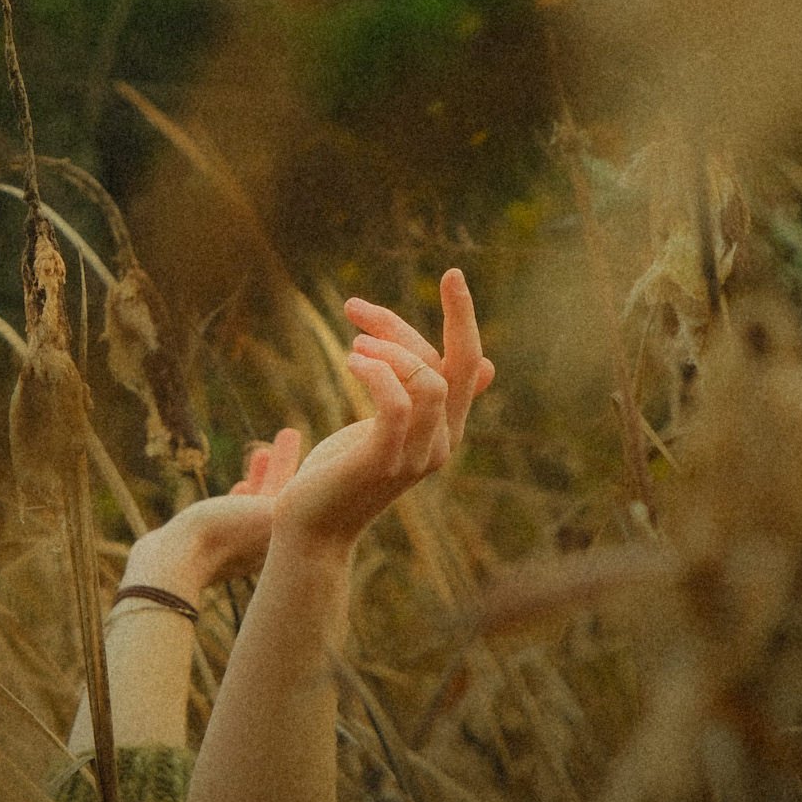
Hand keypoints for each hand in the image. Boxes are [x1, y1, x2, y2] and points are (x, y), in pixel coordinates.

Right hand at [119, 429, 303, 603]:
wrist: (176, 562)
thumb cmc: (223, 535)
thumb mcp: (266, 512)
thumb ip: (290, 494)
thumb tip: (317, 478)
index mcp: (281, 538)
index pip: (297, 493)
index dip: (299, 464)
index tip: (299, 437)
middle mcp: (265, 545)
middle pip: (279, 495)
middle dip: (283, 465)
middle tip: (288, 434)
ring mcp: (241, 547)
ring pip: (256, 502)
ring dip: (262, 475)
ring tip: (261, 451)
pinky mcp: (216, 545)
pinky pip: (235, 515)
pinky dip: (242, 495)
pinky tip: (240, 485)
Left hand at [270, 268, 494, 559]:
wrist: (311, 528)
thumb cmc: (342, 473)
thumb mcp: (387, 426)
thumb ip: (422, 395)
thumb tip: (490, 369)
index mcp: (445, 430)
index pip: (469, 363)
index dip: (462, 317)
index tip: (452, 274)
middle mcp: (442, 444)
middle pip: (456, 365)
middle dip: (432, 319)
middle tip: (354, 307)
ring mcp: (417, 456)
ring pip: (429, 382)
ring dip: (390, 350)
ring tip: (351, 343)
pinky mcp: (384, 461)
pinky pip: (396, 404)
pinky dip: (376, 372)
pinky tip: (350, 359)